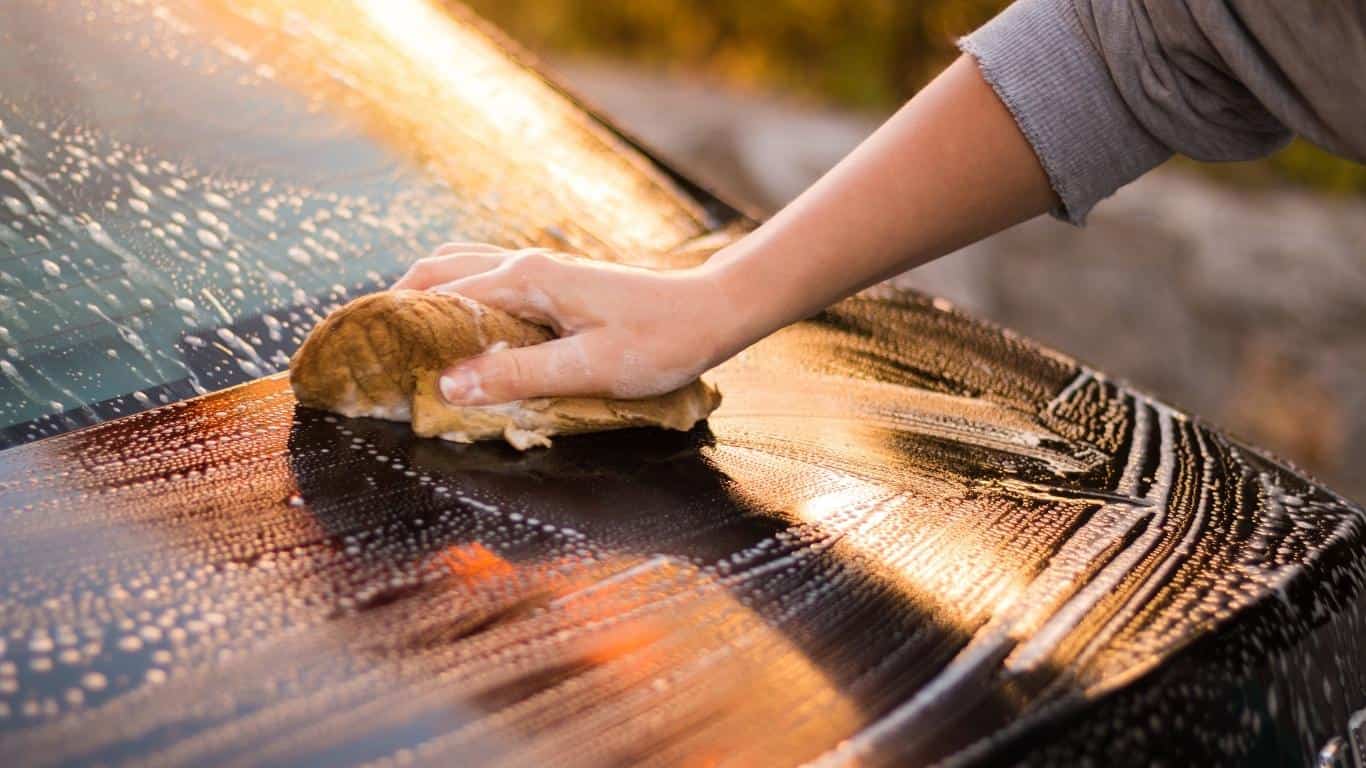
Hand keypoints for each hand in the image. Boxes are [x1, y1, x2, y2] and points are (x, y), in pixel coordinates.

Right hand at [391, 243, 743, 403]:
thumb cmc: (660, 340)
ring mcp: (537, 270)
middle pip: (436, 272)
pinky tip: (455, 330)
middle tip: (367, 348)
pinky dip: (454, 297)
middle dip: (395, 305)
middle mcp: (523, 265)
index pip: (436, 296)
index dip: (393, 326)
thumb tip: (447, 383)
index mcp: (525, 280)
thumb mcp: (590, 367)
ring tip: (399, 340)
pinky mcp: (552, 283)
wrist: (710, 313)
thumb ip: (518, 375)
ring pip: (458, 269)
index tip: (359, 357)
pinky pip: (485, 279)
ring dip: (423, 297)